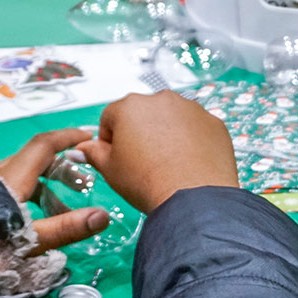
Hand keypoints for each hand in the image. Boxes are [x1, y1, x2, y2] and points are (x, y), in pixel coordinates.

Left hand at [0, 129, 111, 255]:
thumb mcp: (30, 239)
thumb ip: (67, 227)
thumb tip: (103, 215)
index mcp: (13, 177)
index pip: (44, 145)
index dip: (68, 136)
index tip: (89, 135)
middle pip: (34, 160)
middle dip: (62, 168)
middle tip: (83, 186)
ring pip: (19, 176)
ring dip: (45, 188)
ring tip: (60, 212)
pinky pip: (5, 189)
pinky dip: (26, 196)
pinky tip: (29, 220)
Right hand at [75, 92, 238, 213]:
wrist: (193, 198)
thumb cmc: (148, 182)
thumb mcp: (110, 169)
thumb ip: (94, 153)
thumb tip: (83, 148)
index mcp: (131, 106)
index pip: (110, 117)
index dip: (110, 140)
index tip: (117, 157)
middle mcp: (162, 100)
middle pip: (143, 114)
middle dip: (140, 133)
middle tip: (142, 162)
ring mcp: (192, 109)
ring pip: (171, 119)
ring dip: (166, 134)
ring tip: (167, 164)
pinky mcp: (214, 122)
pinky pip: (196, 128)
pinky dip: (192, 140)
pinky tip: (188, 162)